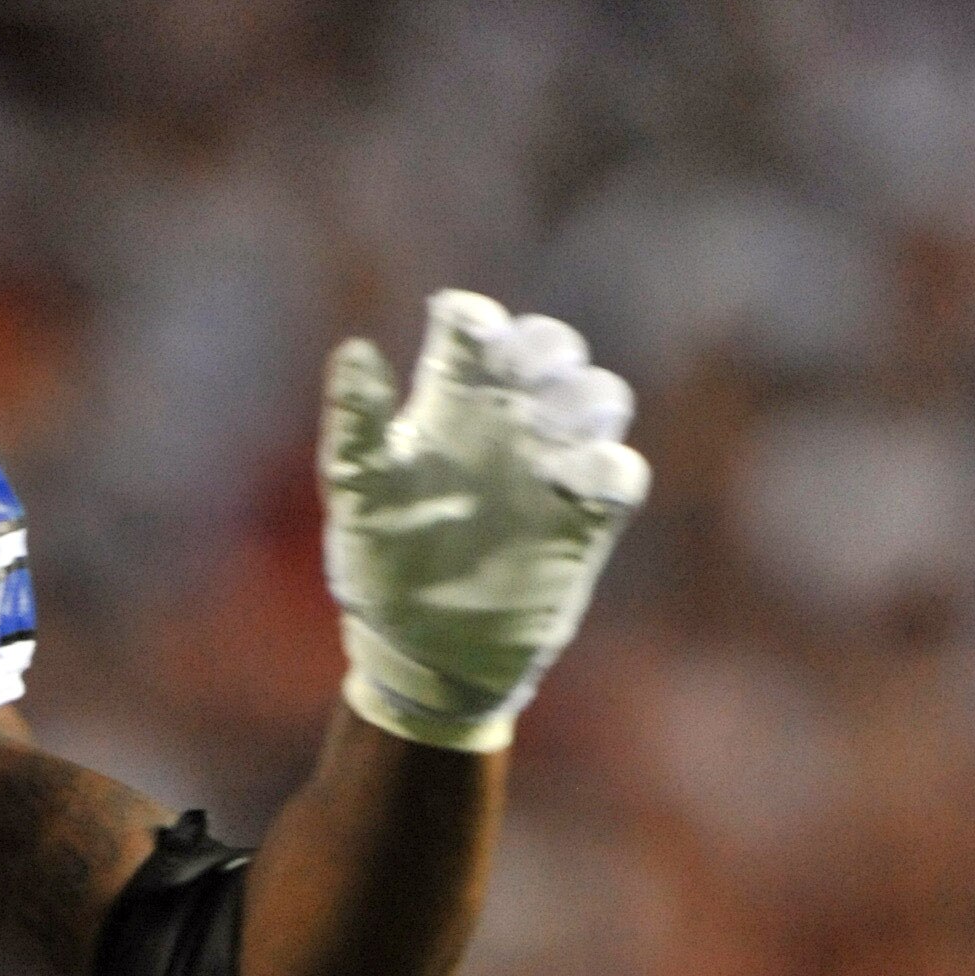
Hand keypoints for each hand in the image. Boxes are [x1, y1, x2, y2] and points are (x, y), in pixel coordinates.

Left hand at [321, 291, 648, 752]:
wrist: (420, 654)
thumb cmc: (380, 568)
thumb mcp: (359, 495)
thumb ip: (357, 424)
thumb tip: (352, 350)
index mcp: (448, 405)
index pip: (473, 330)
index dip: (477, 321)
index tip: (471, 335)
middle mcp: (505, 425)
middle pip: (549, 350)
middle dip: (548, 350)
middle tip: (527, 381)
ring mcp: (548, 469)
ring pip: (598, 398)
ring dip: (586, 400)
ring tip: (551, 432)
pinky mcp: (583, 520)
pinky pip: (621, 475)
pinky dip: (609, 469)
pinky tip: (572, 484)